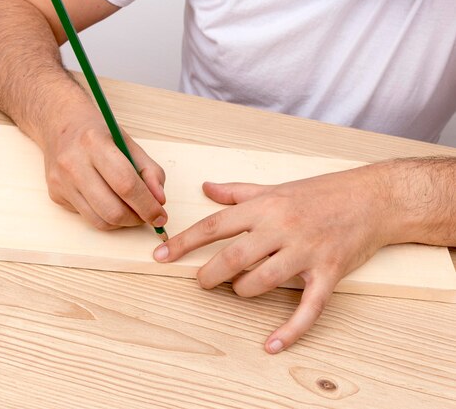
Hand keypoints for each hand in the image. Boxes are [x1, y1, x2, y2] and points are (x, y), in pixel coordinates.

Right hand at [42, 104, 167, 229]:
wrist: (60, 126)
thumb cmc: (98, 135)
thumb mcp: (128, 143)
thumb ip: (149, 170)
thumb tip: (159, 201)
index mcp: (94, 143)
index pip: (126, 184)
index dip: (147, 205)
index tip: (160, 216)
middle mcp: (73, 163)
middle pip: (112, 209)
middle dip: (136, 219)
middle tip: (147, 216)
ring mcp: (61, 181)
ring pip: (99, 221)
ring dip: (122, 223)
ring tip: (131, 211)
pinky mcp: (56, 195)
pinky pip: (87, 217)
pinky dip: (105, 217)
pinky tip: (108, 201)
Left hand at [153, 167, 394, 352]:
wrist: (372, 198)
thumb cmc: (320, 192)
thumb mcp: (275, 187)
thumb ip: (237, 191)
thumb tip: (206, 188)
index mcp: (264, 207)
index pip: (214, 226)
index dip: (182, 242)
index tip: (159, 256)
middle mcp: (281, 228)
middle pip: (233, 257)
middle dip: (209, 274)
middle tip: (202, 281)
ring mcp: (306, 252)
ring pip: (262, 281)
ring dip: (243, 290)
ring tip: (239, 288)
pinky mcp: (328, 273)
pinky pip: (308, 307)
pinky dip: (290, 329)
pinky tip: (272, 344)